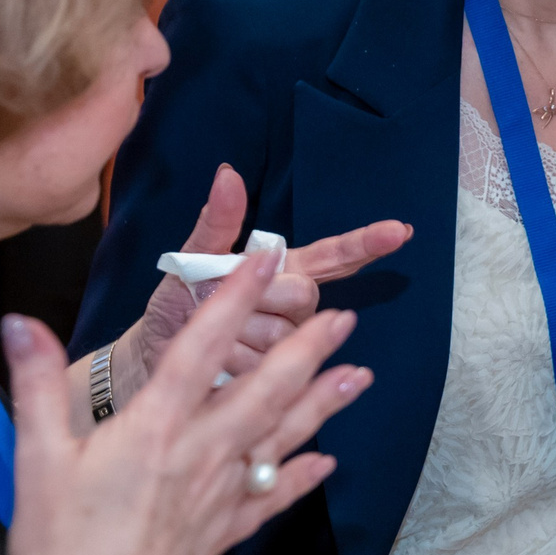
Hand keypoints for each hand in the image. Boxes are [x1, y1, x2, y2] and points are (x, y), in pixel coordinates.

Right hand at [1, 258, 370, 554]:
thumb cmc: (56, 546)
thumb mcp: (35, 457)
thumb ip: (34, 383)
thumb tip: (18, 320)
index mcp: (154, 428)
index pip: (201, 346)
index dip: (234, 297)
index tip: (267, 258)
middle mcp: (198, 455)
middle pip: (263, 390)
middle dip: (306, 350)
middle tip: (343, 317)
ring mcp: (217, 497)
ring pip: (280, 439)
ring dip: (321, 405)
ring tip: (359, 375)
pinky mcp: (221, 534)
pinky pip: (270, 500)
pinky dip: (301, 479)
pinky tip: (328, 464)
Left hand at [105, 165, 407, 414]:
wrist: (154, 356)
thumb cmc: (179, 302)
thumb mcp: (192, 258)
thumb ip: (218, 222)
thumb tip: (228, 174)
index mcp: (282, 271)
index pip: (333, 255)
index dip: (366, 244)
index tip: (401, 231)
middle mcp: (294, 307)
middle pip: (304, 296)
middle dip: (262, 297)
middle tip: (223, 301)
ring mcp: (289, 344)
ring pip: (284, 336)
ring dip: (241, 334)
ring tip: (216, 334)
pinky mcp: (276, 380)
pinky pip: (268, 370)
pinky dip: (235, 362)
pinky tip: (221, 360)